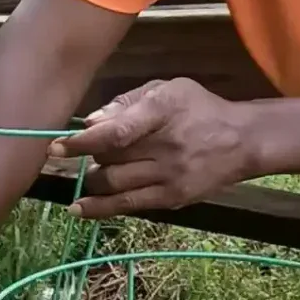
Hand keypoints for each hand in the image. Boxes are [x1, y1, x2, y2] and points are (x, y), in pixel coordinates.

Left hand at [49, 79, 263, 214]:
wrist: (242, 141)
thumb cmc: (199, 110)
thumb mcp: (168, 90)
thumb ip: (128, 102)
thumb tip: (90, 122)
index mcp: (164, 110)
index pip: (116, 131)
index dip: (82, 142)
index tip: (57, 146)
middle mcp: (166, 145)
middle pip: (110, 159)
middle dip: (88, 158)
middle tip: (82, 154)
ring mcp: (169, 175)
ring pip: (114, 184)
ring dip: (94, 180)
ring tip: (94, 172)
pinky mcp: (171, 198)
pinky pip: (127, 206)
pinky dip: (99, 208)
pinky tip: (79, 209)